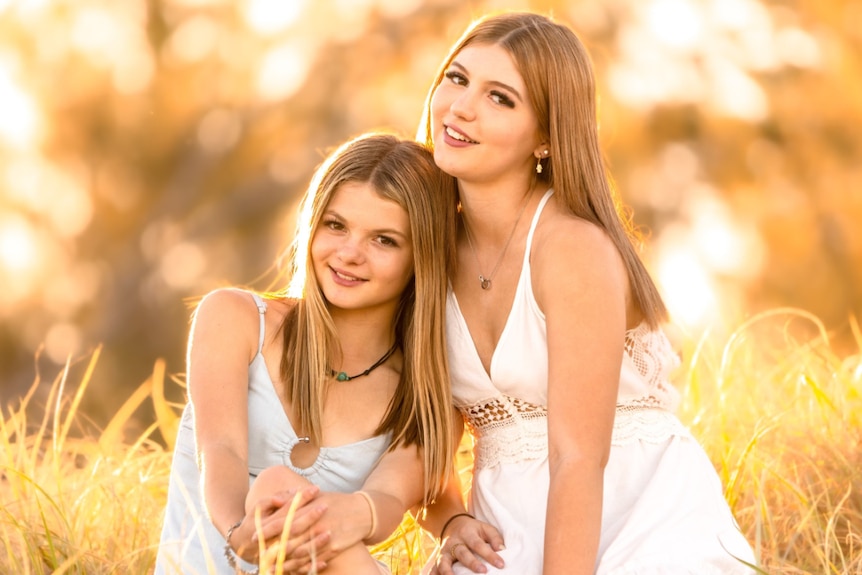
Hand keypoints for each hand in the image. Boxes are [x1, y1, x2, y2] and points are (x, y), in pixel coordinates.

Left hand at [250, 489, 374, 571]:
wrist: (363, 512)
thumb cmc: (337, 503)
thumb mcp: (318, 496)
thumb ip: (296, 497)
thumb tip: (276, 499)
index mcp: (310, 509)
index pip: (284, 520)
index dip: (268, 529)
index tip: (254, 535)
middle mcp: (315, 524)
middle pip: (288, 539)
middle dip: (271, 548)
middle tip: (258, 555)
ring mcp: (324, 537)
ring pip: (299, 554)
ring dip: (283, 562)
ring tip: (270, 567)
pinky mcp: (332, 548)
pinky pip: (314, 561)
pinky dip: (302, 567)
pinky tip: (292, 570)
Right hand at [432, 516, 504, 574]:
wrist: (453, 524)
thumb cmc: (474, 530)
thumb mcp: (485, 528)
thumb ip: (495, 538)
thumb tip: (502, 549)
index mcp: (468, 533)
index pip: (479, 544)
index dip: (490, 554)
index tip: (501, 564)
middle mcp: (454, 542)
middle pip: (462, 553)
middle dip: (472, 563)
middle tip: (483, 571)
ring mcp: (445, 551)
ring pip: (444, 561)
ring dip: (447, 572)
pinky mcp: (439, 558)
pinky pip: (433, 567)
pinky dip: (433, 574)